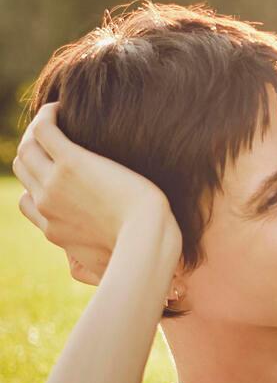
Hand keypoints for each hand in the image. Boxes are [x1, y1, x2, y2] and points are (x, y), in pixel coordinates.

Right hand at [11, 102, 178, 285]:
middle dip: (33, 149)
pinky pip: (45, 129)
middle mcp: (46, 204)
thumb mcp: (105, 269)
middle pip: (23, 168)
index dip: (37, 184)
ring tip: (55, 115)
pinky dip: (47, 114)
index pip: (28, 202)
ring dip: (36, 128)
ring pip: (28, 146)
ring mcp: (54, 183)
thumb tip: (90, 275)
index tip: (55, 170)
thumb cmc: (140, 253)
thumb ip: (90, 270)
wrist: (147, 240)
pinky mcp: (72, 162)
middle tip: (54, 133)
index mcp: (52, 230)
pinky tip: (60, 106)